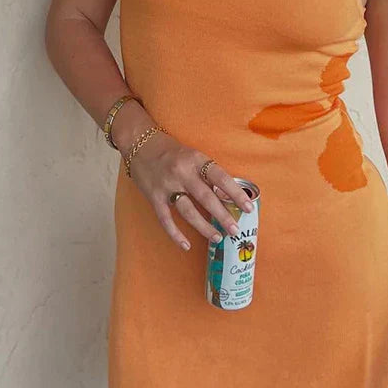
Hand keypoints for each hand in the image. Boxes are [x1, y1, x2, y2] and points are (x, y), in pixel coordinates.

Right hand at [126, 132, 252, 250]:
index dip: (236, 194)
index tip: (248, 207)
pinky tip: (186, 245)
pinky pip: (166, 219)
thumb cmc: (172, 151)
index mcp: (196, 160)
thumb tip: (228, 196)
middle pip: (206, 198)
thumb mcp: (193, 155)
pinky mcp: (153, 197)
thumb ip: (208, 174)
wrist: (139, 143)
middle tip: (235, 230)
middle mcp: (182, 173)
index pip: (221, 178)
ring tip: (217, 238)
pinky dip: (175, 234)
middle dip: (223, 216)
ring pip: (188, 211)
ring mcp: (167, 186)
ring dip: (204, 227)